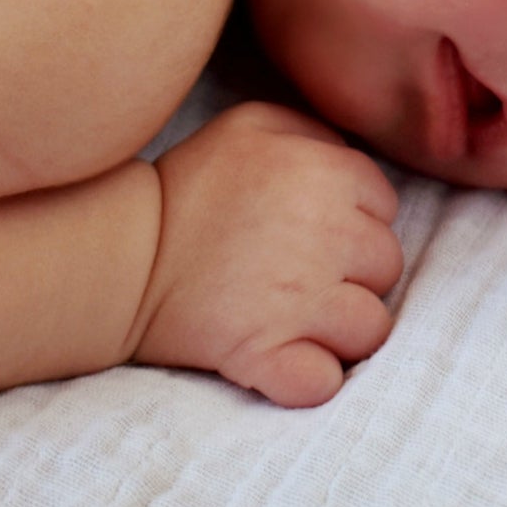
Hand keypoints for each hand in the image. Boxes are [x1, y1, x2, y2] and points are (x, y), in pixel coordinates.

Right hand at [131, 102, 401, 406]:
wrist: (120, 251)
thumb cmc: (190, 183)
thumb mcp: (251, 124)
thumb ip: (313, 131)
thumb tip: (349, 155)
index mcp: (327, 175)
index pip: (385, 206)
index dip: (358, 219)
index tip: (322, 228)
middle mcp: (327, 236)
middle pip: (386, 266)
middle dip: (357, 272)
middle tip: (309, 272)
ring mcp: (299, 301)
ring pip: (370, 328)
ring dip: (345, 329)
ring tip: (306, 318)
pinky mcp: (263, 354)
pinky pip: (322, 381)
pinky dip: (313, 379)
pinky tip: (293, 361)